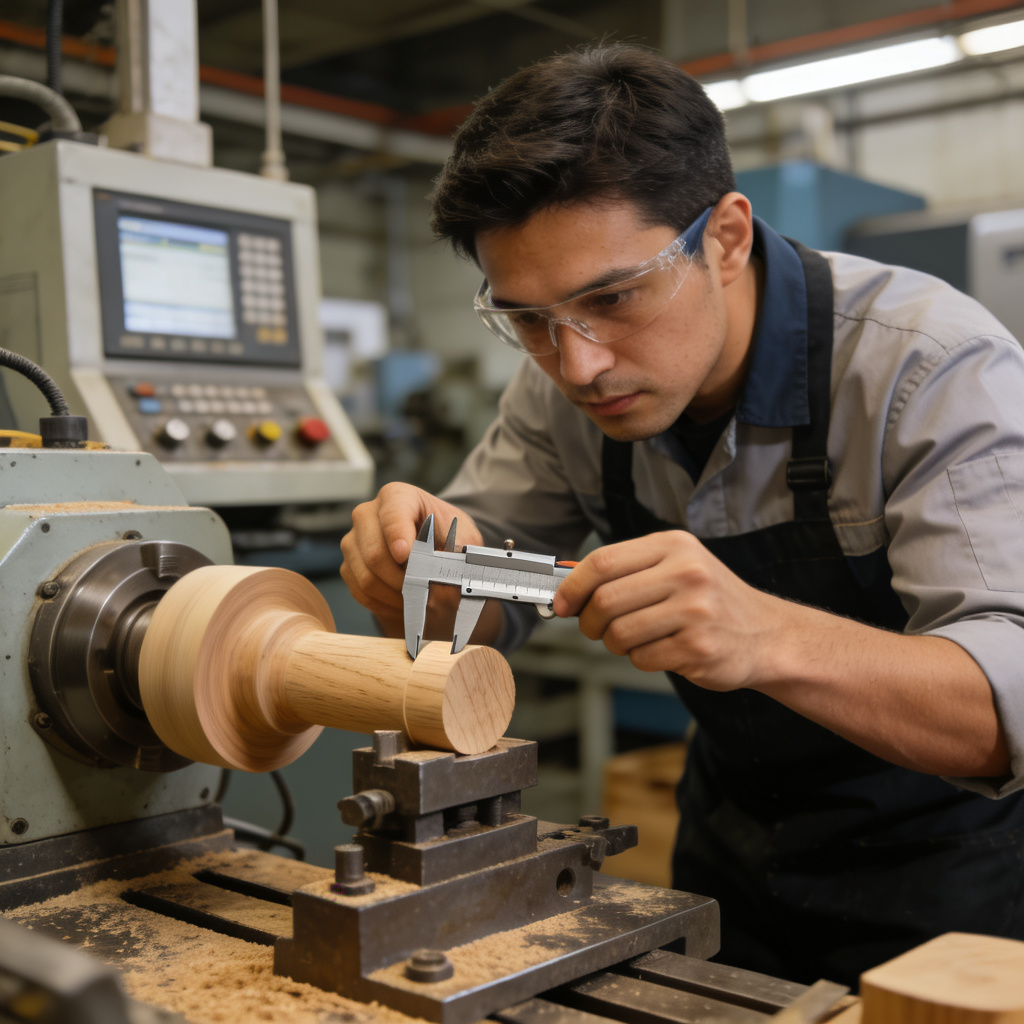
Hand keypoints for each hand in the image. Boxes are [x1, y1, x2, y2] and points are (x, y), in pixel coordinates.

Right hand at [340, 483, 495, 642]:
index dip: (398, 536)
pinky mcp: (349, 565)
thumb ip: (457, 557)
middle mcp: (367, 514)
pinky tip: (404, 602)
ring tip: (419, 597)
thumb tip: (444, 587)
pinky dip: (384, 603)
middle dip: (403, 579)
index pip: (393, 514)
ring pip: (366, 577)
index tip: (406, 556)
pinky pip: (360, 592)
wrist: (433, 547)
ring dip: (395, 595)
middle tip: (425, 589)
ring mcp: (354, 541)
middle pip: (375, 553)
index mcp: (397, 496)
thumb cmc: (446, 536)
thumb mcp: (463, 539)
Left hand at [552, 530, 779, 687]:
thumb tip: (567, 590)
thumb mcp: (676, 567)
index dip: (573, 586)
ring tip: (636, 639)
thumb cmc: (710, 600)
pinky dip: (641, 659)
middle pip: (605, 599)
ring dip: (615, 643)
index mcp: (674, 546)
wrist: (767, 634)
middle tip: (595, 628)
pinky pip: (642, 658)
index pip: (603, 561)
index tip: (561, 603)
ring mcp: (695, 611)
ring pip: (619, 633)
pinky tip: (663, 649)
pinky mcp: (698, 648)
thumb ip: (627, 572)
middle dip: (589, 621)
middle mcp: (686, 573)